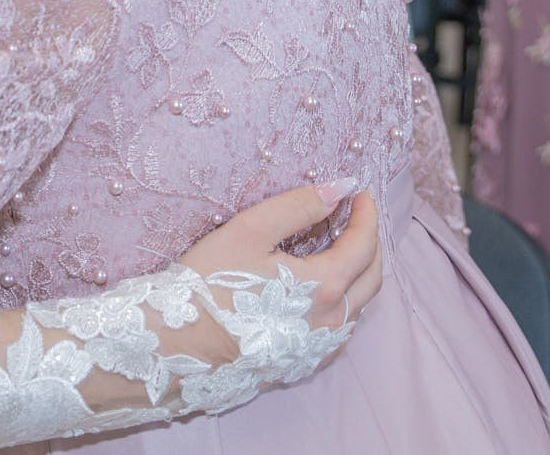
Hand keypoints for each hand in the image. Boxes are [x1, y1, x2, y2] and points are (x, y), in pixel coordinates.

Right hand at [170, 182, 382, 365]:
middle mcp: (331, 322)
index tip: (361, 193)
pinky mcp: (304, 361)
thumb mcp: (251, 231)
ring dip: (358, 272)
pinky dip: (343, 298)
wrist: (177, 344)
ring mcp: (319, 347)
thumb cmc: (209, 283)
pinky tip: (319, 285)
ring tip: (339, 245)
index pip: (364, 246)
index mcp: (324, 287)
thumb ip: (299, 207)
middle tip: (355, 217)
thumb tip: (340, 189)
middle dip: (370, 243)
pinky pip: (340, 327)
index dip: (366, 215)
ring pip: (359, 305)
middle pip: (372, 278)